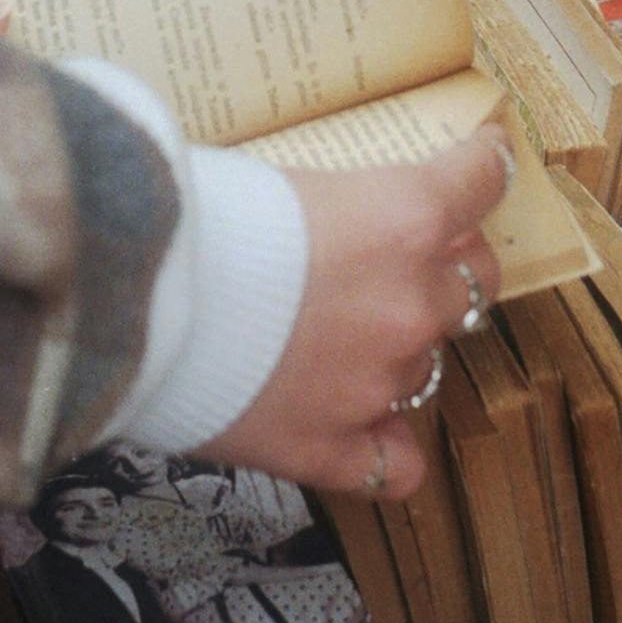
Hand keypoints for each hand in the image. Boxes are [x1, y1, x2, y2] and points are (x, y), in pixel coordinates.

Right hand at [199, 128, 507, 502]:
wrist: (134, 293)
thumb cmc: (195, 213)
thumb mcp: (281, 177)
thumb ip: (339, 203)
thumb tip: (335, 213)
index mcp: (406, 218)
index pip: (480, 182)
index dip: (486, 166)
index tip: (487, 157)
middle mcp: (410, 302)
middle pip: (474, 283)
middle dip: (447, 269)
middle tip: (404, 262)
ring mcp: (378, 382)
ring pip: (431, 366)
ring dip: (401, 348)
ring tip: (345, 338)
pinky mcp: (332, 445)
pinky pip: (396, 465)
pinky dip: (386, 447)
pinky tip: (363, 428)